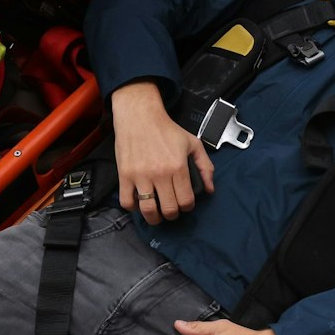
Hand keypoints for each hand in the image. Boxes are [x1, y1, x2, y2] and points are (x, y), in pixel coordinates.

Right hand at [111, 82, 213, 224]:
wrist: (139, 116)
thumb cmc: (166, 129)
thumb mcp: (193, 143)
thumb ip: (205, 166)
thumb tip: (210, 189)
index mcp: (178, 167)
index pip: (186, 201)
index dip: (188, 207)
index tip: (185, 203)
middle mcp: (160, 174)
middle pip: (169, 210)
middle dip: (173, 214)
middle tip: (171, 209)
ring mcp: (140, 176)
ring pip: (148, 210)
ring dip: (154, 218)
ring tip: (156, 214)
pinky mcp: (124, 175)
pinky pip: (127, 202)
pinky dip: (133, 208)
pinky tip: (139, 202)